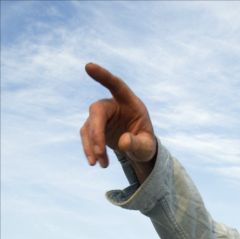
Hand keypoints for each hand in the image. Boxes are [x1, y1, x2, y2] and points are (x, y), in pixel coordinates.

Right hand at [80, 63, 156, 178]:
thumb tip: (123, 142)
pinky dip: (90, 150)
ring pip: (89, 126)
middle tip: (100, 153)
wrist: (138, 149)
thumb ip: (138, 144)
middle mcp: (113, 105)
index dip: (103, 76)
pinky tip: (95, 163)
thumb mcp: (147, 147)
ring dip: (93, 145)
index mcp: (130, 102)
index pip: (116, 85)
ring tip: (102, 165)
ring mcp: (102, 116)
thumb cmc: (145, 143)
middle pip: (97, 111)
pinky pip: (86, 136)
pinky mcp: (94, 127)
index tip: (88, 67)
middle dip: (97, 132)